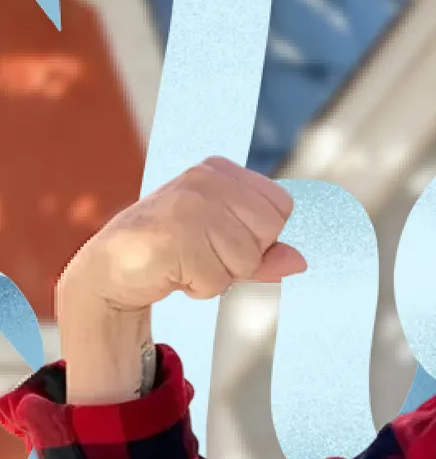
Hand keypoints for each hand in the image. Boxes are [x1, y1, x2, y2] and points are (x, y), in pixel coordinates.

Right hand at [59, 156, 305, 311]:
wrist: (111, 269)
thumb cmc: (176, 251)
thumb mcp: (227, 246)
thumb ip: (267, 253)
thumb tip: (301, 261)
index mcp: (221, 170)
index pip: (282, 207)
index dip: (263, 235)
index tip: (226, 238)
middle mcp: (205, 180)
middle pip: (270, 232)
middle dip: (244, 257)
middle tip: (204, 253)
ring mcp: (188, 206)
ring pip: (246, 260)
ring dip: (219, 275)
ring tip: (187, 261)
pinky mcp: (173, 238)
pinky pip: (217, 281)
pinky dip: (199, 287)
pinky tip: (174, 272)